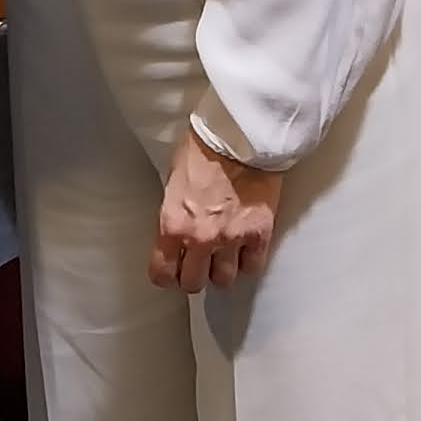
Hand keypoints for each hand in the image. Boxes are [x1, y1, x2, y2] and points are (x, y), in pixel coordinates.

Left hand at [149, 128, 281, 294]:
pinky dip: (248, 261)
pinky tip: (244, 248)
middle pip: (194, 283)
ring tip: (223, 256)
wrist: (241, 137)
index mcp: (173, 225)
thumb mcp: (173, 181)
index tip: (172, 271)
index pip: (162, 273)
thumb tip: (176, 231)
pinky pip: (252, 266)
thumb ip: (174, 212)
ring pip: (224, 279)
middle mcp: (200, 239)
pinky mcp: (259, 234)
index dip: (166, 275)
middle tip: (198, 264)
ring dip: (222, 270)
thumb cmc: (204, 149)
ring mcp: (231, 239)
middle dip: (194, 275)